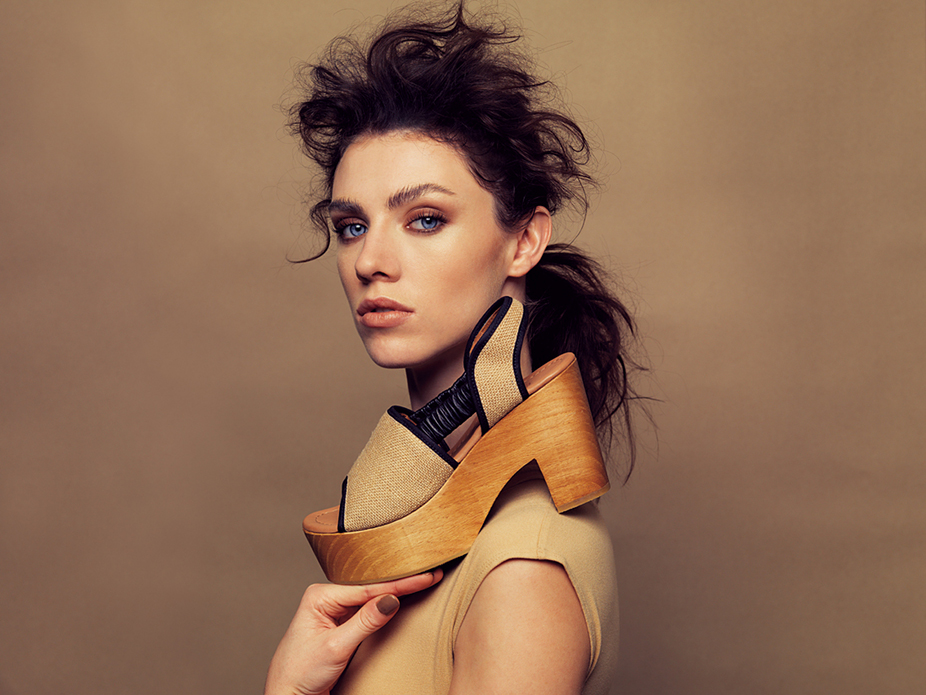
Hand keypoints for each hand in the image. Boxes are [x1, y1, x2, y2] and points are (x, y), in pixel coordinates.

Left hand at [264, 570, 442, 694]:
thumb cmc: (299, 674)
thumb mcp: (335, 647)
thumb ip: (365, 622)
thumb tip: (391, 600)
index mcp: (320, 595)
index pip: (368, 588)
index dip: (400, 583)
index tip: (426, 576)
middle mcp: (327, 598)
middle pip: (371, 587)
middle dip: (401, 581)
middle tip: (431, 572)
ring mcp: (334, 611)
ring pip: (371, 598)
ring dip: (395, 592)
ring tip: (422, 579)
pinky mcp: (341, 624)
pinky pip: (367, 611)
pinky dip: (386, 605)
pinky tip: (402, 597)